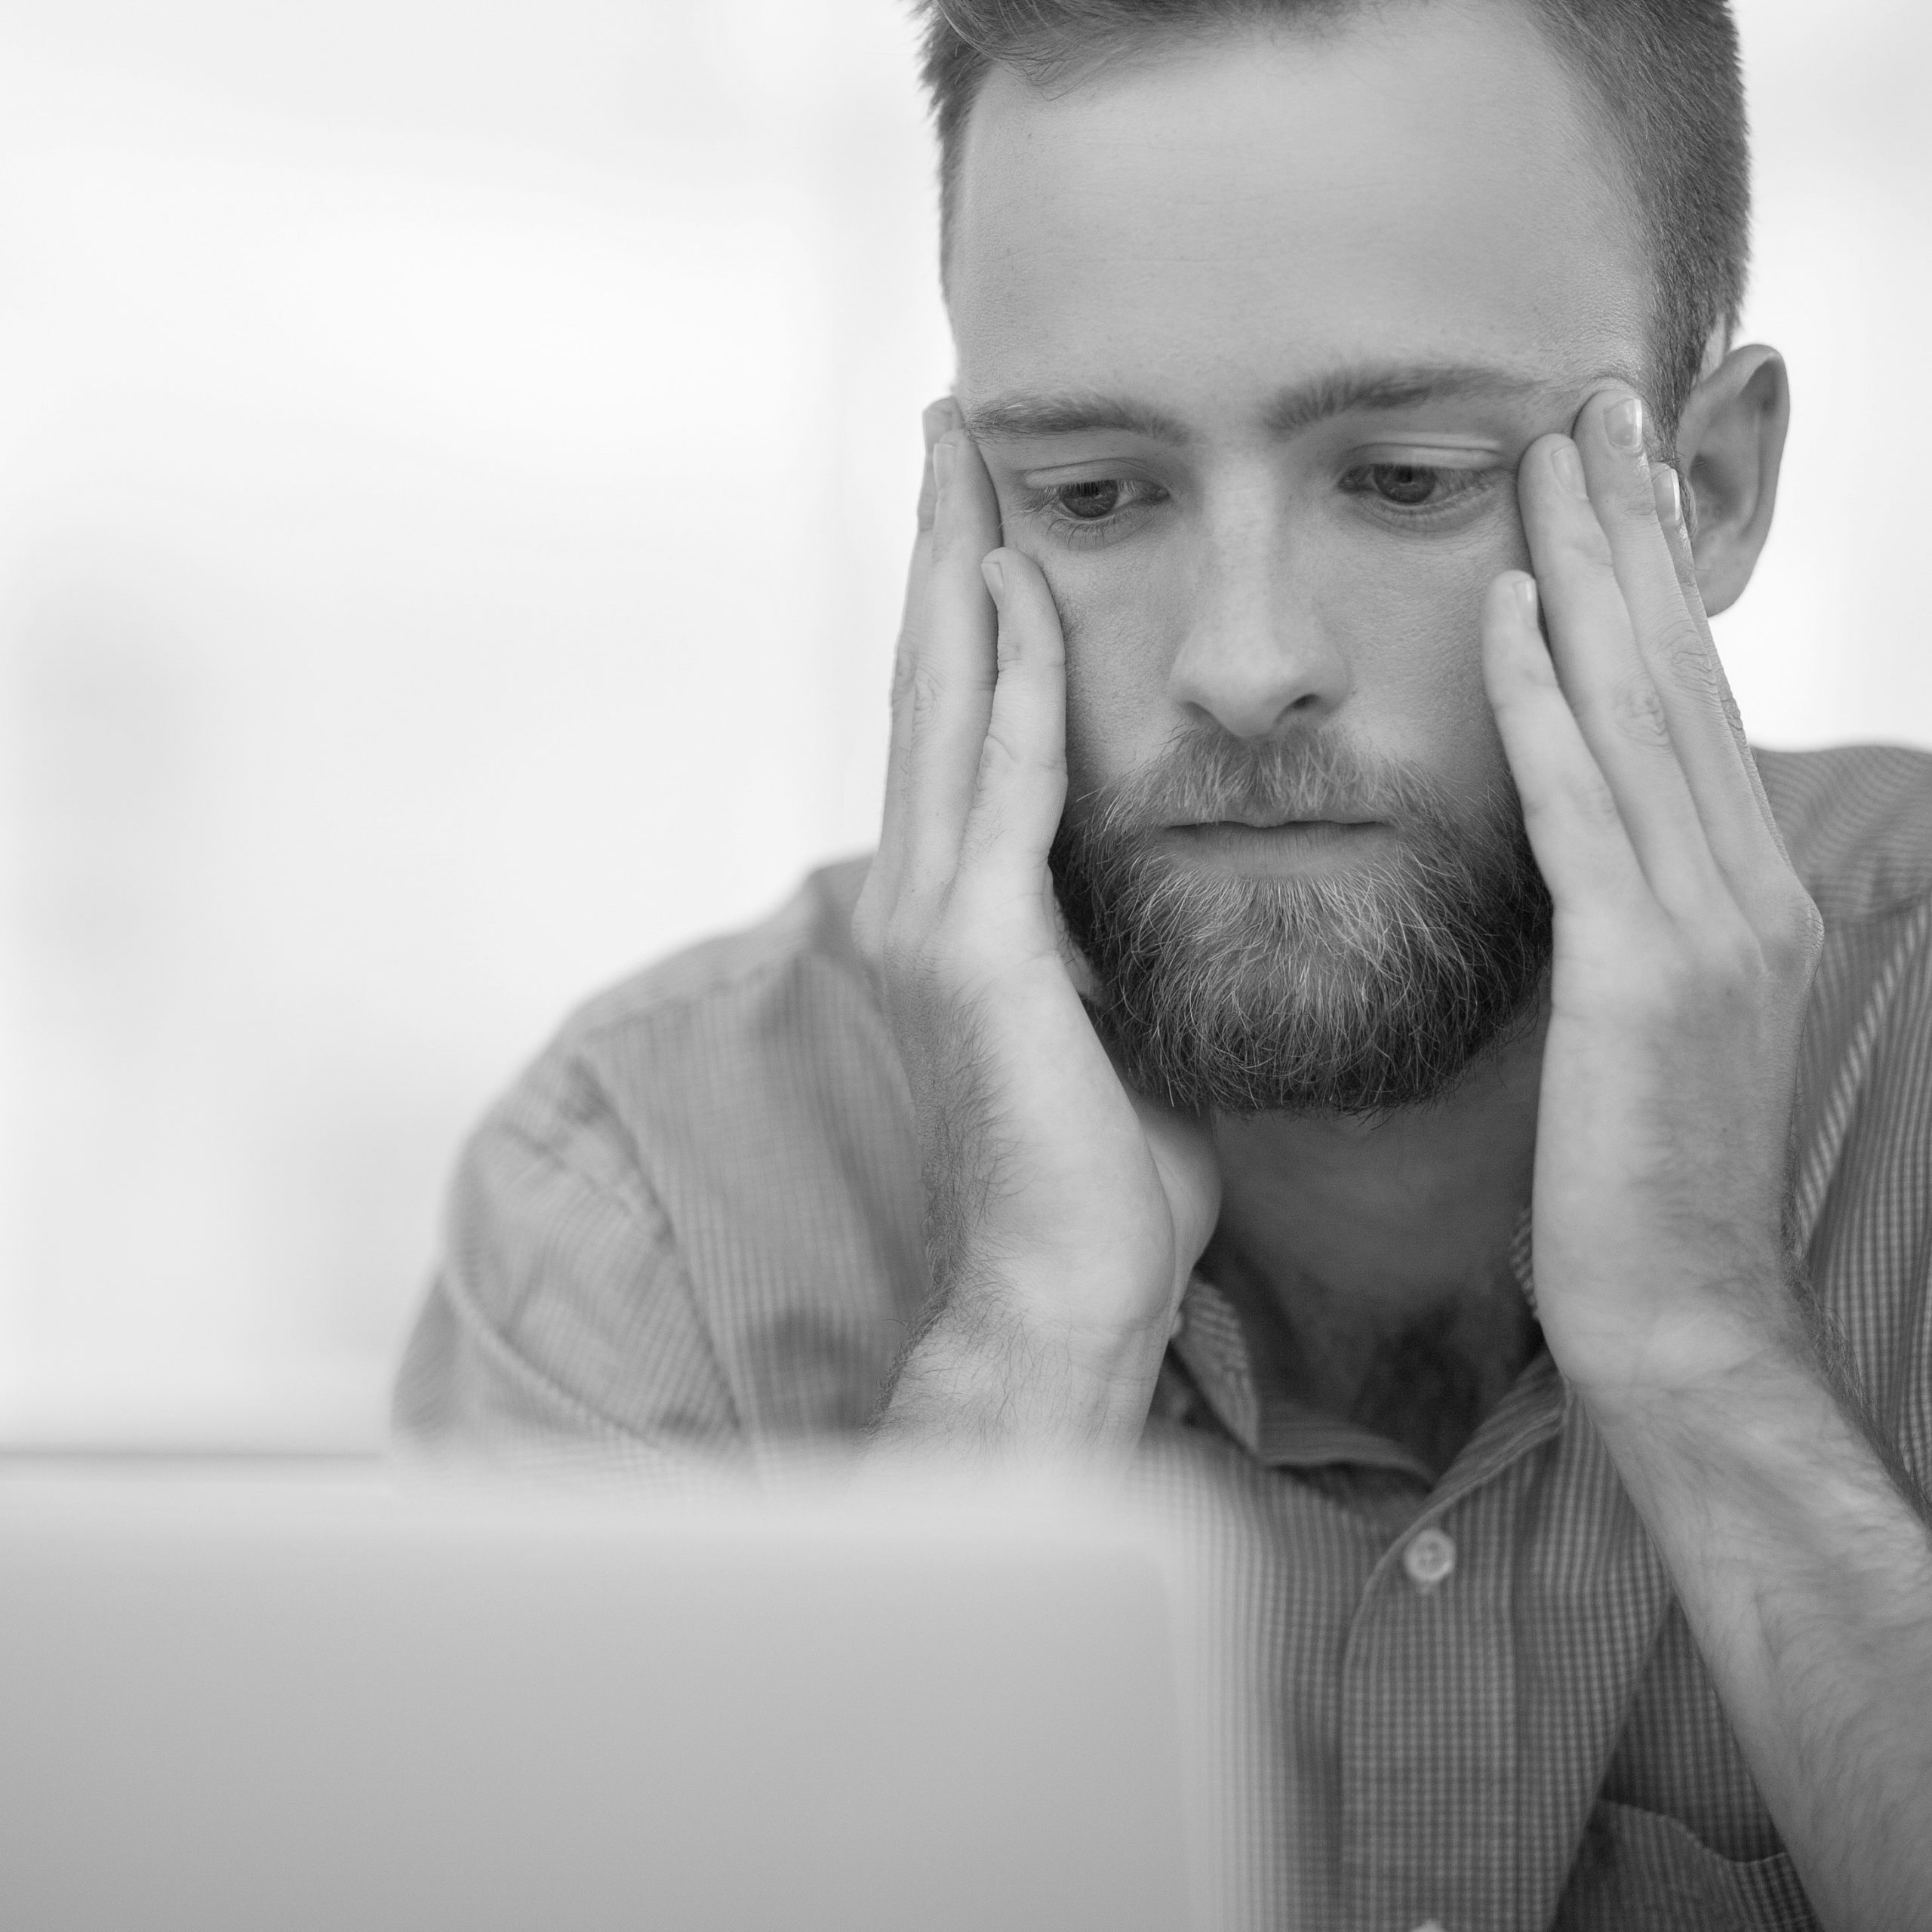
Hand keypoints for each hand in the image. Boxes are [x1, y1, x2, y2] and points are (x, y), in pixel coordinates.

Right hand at [853, 402, 1219, 1452]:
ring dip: (953, 576)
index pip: (958, 717)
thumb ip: (1098, 919)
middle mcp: (924, 892)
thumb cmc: (1111, 1162)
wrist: (1076, 1280)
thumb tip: (1142, 858)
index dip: (963, 601)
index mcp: (963, 901)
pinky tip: (1016, 594)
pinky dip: (1006, 687)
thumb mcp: (1110, 1008)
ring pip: (940, 707)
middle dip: (938, 547)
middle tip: (950, 425)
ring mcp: (933, 918)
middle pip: (926, 680)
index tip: (986, 502)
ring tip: (963, 463)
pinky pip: (1000, 789)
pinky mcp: (972, 954)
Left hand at [1481, 381, 1822, 1413]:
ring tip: (1547, 458)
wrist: (1675, 1315)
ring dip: (1586, 576)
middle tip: (1588, 405)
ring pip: (1639, 711)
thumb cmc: (1636, 1175)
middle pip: (1679, 671)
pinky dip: (1539, 705)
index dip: (1650, 582)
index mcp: (1745, 892)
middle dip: (1630, 533)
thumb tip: (1587, 842)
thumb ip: (1631, 915)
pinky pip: (1582, 812)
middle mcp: (1747, 885)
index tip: (1608, 479)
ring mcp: (1709, 926)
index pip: (1692, 702)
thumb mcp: (1645, 1020)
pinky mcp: (1645, 979)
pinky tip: (1498, 614)